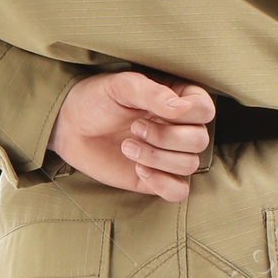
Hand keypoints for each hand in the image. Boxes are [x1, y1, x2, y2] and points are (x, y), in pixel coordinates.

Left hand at [49, 70, 214, 200]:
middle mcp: (180, 127)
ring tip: (128, 146)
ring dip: (157, 158)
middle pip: (199, 140)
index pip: (206, 109)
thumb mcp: (122, 86)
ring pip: (190, 165)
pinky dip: (163, 184)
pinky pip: (179, 191)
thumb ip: (152, 93)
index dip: (188, 114)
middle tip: (134, 129)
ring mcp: (171, 154)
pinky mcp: (158, 178)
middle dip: (166, 138)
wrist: (71, 126)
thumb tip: (181, 109)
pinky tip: (140, 170)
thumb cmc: (97, 99)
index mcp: (179, 99)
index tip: (157, 111)